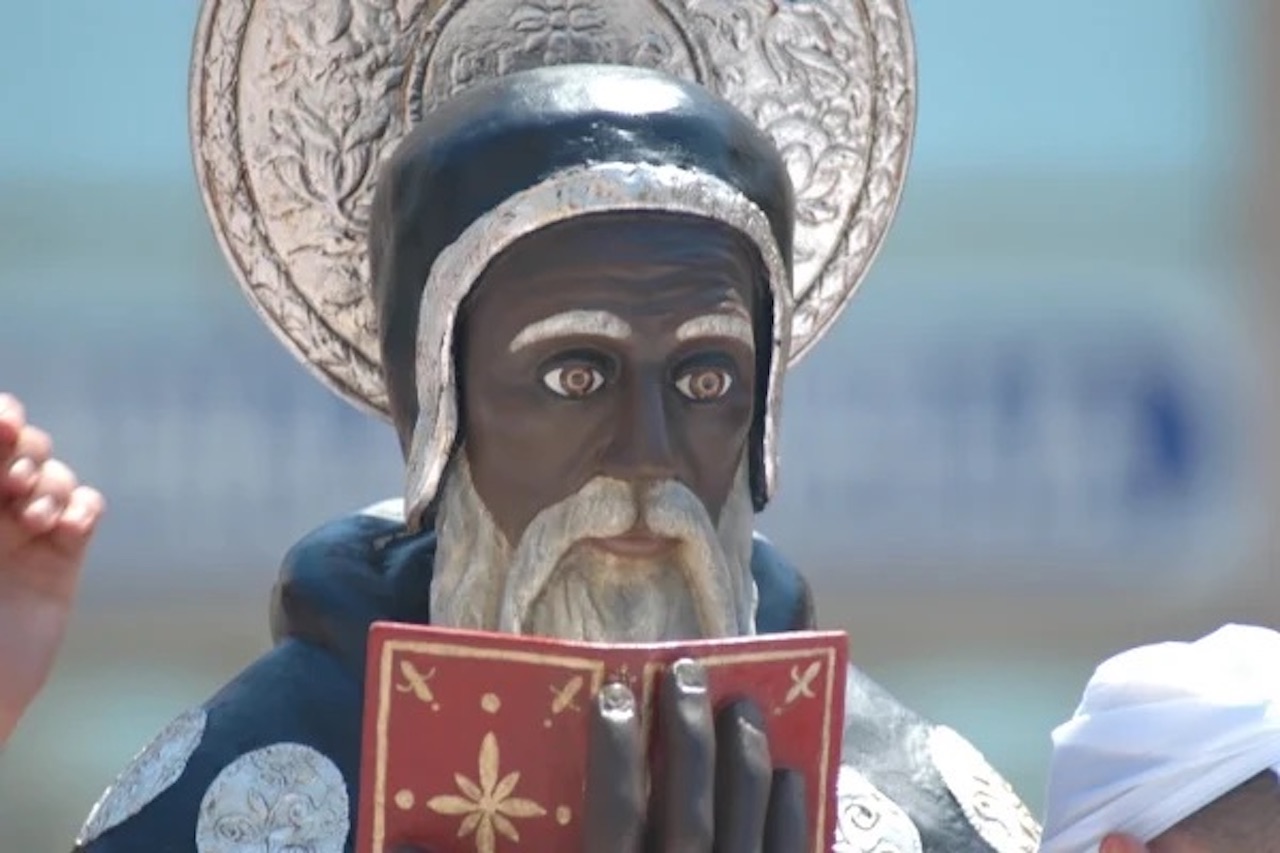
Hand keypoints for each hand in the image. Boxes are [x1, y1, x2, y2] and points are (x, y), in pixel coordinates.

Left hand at [0, 393, 103, 743]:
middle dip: (25, 453)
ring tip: (33, 523)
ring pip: (56, 475)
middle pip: (24, 447)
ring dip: (51, 486)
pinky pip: (85, 510)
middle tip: (12, 487)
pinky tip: (68, 530)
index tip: (6, 425)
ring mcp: (25, 532)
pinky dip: (82, 509)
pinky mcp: (62, 558)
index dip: (2, 419)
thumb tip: (3, 433)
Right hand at [585, 659, 806, 852]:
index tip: (613, 695)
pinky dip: (789, 812)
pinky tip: (788, 773)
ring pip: (744, 824)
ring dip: (744, 757)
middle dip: (689, 737)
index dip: (614, 754)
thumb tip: (556, 785)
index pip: (616, 817)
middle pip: (688, 812)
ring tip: (742, 703)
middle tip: (686, 674)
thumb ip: (578, 833)